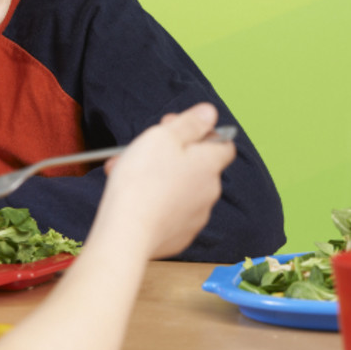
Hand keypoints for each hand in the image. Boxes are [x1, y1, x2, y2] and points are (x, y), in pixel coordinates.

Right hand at [98, 103, 235, 258]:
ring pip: (181, 188)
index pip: (223, 143)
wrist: (127, 233)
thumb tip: (210, 113)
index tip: (175, 129)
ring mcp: (196, 216)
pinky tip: (134, 199)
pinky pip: (171, 212)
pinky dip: (157, 203)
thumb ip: (191, 123)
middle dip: (173, 154)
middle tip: (145, 148)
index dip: (201, 132)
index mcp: (209, 164)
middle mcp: (209, 191)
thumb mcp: (164, 137)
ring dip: (161, 177)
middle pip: (198, 165)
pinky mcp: (180, 236)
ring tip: (128, 173)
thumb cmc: (143, 181)